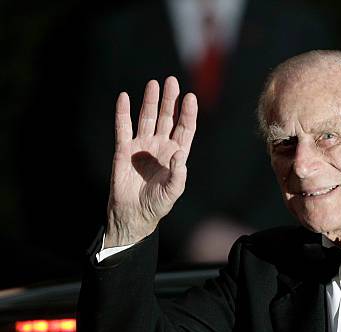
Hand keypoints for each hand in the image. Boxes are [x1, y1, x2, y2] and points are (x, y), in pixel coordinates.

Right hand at [105, 77, 197, 246]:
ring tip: (154, 84)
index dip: (188, 114)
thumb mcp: (172, 192)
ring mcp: (141, 146)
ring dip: (150, 102)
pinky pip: (123, 128)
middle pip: (167, 118)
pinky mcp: (123, 150)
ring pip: (147, 118)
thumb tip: (179, 155)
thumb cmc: (157, 204)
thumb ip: (178, 175)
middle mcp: (160, 146)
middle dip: (170, 100)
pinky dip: (122, 113)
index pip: (184, 129)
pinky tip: (124, 97)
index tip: (191, 97)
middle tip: (172, 81)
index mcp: (175, 154)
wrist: (133, 214)